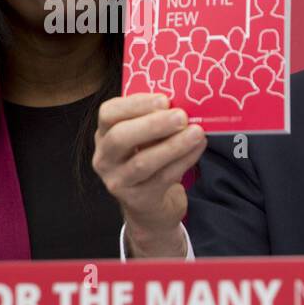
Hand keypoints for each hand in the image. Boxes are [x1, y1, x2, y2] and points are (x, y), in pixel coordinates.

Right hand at [92, 94, 205, 256]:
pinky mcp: (138, 199)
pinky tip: (199, 147)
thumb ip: (156, 120)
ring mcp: (118, 181)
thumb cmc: (150, 160)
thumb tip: (184, 102)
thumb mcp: (146, 138)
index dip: (135, 104)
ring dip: (173, 145)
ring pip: (143, 162)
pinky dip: (184, 160)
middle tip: (182, 116)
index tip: (164, 99)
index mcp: (104, 134)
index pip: (109, 113)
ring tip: (197, 132)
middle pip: (120, 137)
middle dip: (153, 125)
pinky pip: (163, 178)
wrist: (151, 205)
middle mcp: (104, 158)